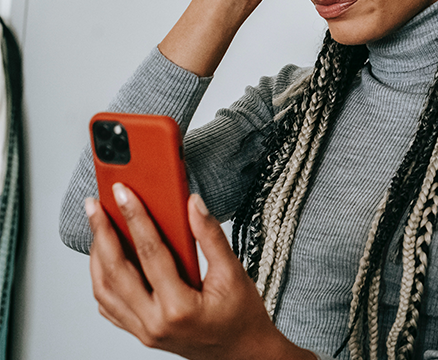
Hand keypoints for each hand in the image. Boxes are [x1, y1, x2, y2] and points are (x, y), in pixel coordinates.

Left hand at [85, 186, 314, 359]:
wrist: (242, 352)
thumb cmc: (241, 317)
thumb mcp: (233, 273)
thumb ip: (211, 237)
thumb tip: (193, 204)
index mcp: (179, 307)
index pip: (150, 254)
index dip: (135, 218)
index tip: (124, 194)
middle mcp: (155, 322)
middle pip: (115, 272)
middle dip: (101, 234)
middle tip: (95, 207)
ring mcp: (144, 331)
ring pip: (105, 291)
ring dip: (97, 257)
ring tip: (98, 229)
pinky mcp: (141, 333)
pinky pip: (110, 307)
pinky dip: (102, 281)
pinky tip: (105, 261)